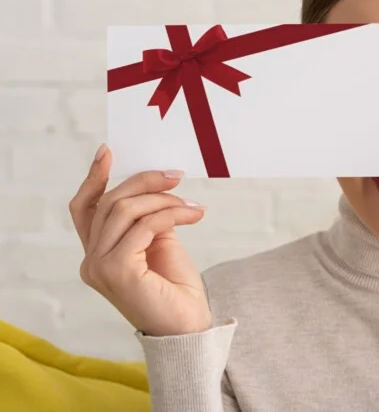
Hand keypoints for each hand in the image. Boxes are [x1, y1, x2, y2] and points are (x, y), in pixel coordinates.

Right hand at [69, 144, 211, 336]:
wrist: (189, 328)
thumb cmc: (175, 289)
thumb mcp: (160, 243)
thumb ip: (147, 218)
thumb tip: (154, 185)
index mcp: (98, 254)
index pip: (85, 209)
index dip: (94, 178)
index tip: (109, 151)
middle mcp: (91, 261)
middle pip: (109, 203)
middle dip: (143, 181)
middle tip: (176, 174)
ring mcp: (100, 267)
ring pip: (125, 210)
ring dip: (163, 199)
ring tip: (192, 204)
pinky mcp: (118, 271)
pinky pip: (144, 226)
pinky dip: (172, 213)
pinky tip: (194, 213)